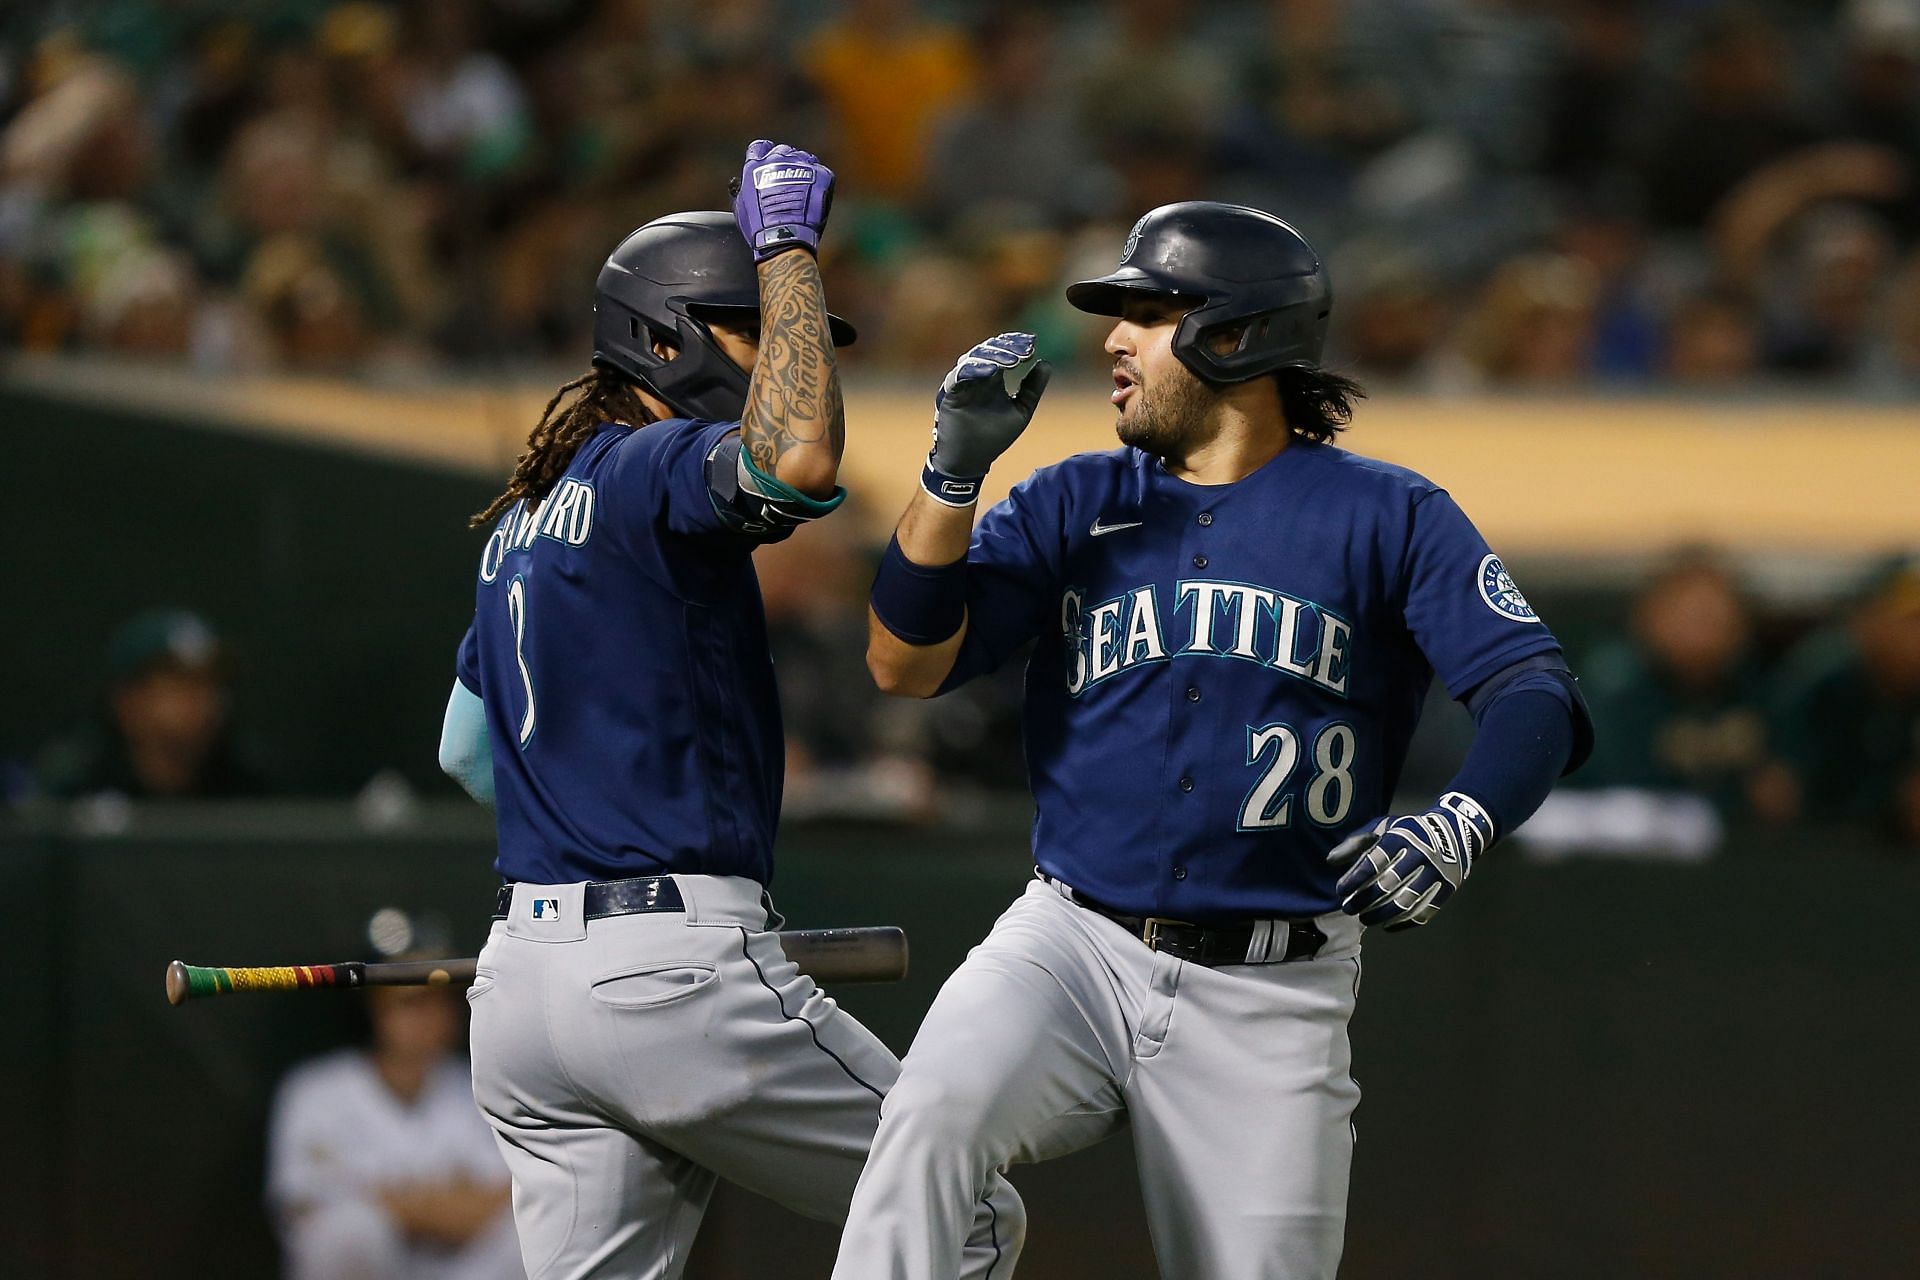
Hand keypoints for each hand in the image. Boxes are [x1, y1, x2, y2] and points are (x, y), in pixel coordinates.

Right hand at [731, 139, 834, 259]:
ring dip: (802, 170)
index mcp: (756, 165)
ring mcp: (801, 165)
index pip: (760, 147)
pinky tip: (815, 196)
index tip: (768, 166)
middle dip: (784, 163)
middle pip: (783, 151)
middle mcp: (778, 159)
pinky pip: (821, 172)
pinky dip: (819, 181)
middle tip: (787, 181)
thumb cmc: (759, 228)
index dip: (764, 156)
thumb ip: (742, 189)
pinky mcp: (821, 174)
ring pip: (803, 158)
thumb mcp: (741, 207)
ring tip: (803, 189)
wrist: (784, 237)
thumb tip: (742, 184)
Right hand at [923, 332, 1052, 505]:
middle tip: (1024, 350)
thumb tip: (1046, 363)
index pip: (1004, 352)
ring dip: (993, 356)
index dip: (1016, 344)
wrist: (972, 460)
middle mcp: (978, 377)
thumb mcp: (1021, 410)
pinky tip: (990, 371)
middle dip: (1007, 347)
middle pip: (990, 351)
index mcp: (994, 378)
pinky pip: (959, 376)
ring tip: (1012, 360)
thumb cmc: (995, 437)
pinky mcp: (950, 393)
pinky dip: (973, 370)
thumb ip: (1032, 388)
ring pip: (974, 359)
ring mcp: (963, 383)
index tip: (1032, 343)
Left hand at [1327, 791, 1494, 930]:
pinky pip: (1425, 912)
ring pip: (1407, 902)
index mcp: (1402, 836)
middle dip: (1364, 900)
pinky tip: (1388, 926)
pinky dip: (1404, 923)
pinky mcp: (1448, 888)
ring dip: (1382, 915)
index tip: (1340, 890)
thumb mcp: (1383, 827)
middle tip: (1348, 909)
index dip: (1355, 878)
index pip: (1374, 861)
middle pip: (1389, 884)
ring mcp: (1437, 872)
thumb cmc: (1409, 831)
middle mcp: (1421, 854)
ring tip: (1365, 919)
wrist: (1456, 830)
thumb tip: (1330, 861)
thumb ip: (1357, 842)